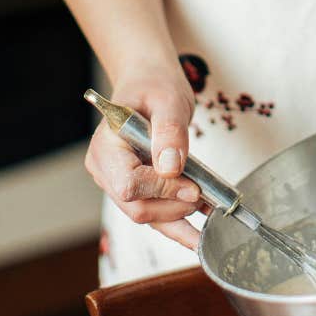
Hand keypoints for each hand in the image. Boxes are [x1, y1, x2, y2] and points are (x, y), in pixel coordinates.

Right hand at [84, 63, 206, 250]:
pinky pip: (153, 211)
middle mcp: (105, 168)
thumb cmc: (153, 84)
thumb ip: (170, 132)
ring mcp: (116, 180)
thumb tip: (171, 168)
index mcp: (106, 145)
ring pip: (145, 215)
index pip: (128, 184)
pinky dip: (177, 222)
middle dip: (173, 208)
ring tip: (210, 223)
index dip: (161, 190)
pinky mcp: (134, 187)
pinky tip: (198, 234)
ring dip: (179, 221)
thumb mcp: (168, 99)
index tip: (192, 185)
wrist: (148, 81)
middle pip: (135, 207)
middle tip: (204, 196)